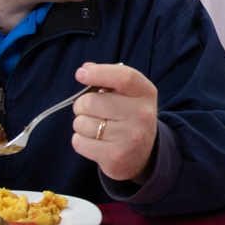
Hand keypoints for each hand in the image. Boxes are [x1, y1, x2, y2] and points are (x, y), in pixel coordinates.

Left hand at [71, 62, 158, 183]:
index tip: (80, 74)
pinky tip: (94, 141)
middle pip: (90, 102)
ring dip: (81, 124)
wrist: (143, 154)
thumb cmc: (129, 116)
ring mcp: (129, 137)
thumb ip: (109, 78)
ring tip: (95, 127)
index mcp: (146, 93)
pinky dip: (80, 140)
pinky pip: (78, 142)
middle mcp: (142, 114)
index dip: (99, 73)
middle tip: (89, 109)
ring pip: (81, 123)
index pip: (124, 77)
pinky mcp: (115, 156)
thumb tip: (86, 68)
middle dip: (81, 105)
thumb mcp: (128, 94)